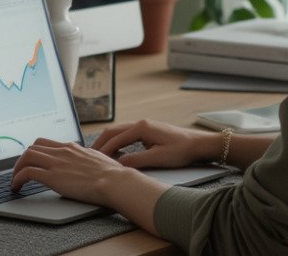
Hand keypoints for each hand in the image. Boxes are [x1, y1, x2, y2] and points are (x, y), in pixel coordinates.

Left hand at [11, 136, 170, 234]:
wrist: (114, 181)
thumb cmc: (112, 174)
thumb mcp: (97, 159)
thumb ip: (86, 159)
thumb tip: (87, 163)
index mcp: (72, 147)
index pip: (46, 143)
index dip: (35, 152)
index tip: (32, 161)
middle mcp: (62, 151)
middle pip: (33, 147)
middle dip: (23, 159)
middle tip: (20, 171)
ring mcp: (57, 162)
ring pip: (27, 156)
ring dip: (17, 168)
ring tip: (15, 180)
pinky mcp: (53, 177)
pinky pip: (27, 172)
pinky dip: (18, 178)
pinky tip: (17, 187)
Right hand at [91, 119, 218, 169]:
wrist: (198, 144)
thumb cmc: (182, 150)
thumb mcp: (158, 158)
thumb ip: (137, 160)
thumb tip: (118, 164)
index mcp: (142, 127)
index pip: (116, 138)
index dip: (103, 150)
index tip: (93, 160)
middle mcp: (141, 123)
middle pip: (113, 131)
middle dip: (100, 143)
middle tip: (89, 156)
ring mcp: (144, 126)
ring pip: (119, 132)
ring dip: (108, 142)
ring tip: (98, 155)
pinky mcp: (148, 131)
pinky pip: (127, 135)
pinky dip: (117, 142)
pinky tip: (115, 152)